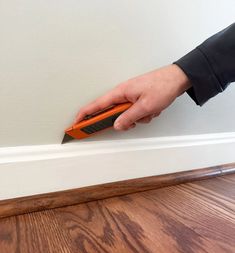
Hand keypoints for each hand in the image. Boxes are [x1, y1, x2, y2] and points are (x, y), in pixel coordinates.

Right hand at [75, 64, 190, 130]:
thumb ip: (129, 118)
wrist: (177, 78)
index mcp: (120, 92)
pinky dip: (143, 114)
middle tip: (130, 122)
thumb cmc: (162, 86)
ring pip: (126, 114)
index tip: (77, 123)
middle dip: (122, 120)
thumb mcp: (145, 106)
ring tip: (149, 112)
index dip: (84, 115)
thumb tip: (117, 125)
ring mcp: (130, 96)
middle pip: (112, 112)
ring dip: (137, 118)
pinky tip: (152, 110)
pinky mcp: (137, 98)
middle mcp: (123, 93)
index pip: (96, 105)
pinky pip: (135, 112)